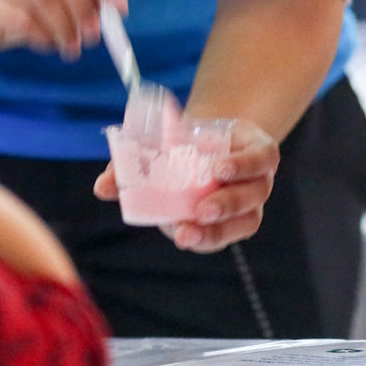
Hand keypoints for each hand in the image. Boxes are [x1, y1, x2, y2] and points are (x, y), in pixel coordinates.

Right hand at [93, 119, 279, 253]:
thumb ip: (126, 179)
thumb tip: (101, 188)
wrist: (207, 126)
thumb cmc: (174, 156)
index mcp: (215, 219)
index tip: (182, 235)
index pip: (214, 236)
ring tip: (213, 179)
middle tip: (198, 213)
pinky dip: (245, 165)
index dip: (202, 238)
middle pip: (240, 220)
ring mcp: (257, 181)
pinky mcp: (265, 153)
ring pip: (254, 195)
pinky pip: (261, 163)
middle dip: (219, 220)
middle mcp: (241, 204)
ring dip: (234, 192)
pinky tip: (224, 164)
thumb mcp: (149, 166)